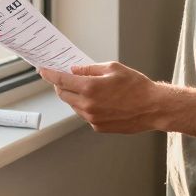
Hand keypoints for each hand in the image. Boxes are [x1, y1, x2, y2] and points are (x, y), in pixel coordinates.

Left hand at [39, 61, 164, 133]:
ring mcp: (92, 118)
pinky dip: (86, 106)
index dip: (49, 74)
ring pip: (73, 106)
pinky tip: (99, 100)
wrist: (153, 108)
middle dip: (60, 85)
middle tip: (64, 77)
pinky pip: (85, 115)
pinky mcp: (99, 127)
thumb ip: (89, 69)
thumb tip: (74, 70)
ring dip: (74, 96)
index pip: (61, 80)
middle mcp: (88, 105)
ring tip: (86, 88)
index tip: (42, 70)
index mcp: (90, 88)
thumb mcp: (112, 68)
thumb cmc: (136, 86)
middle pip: (63, 94)